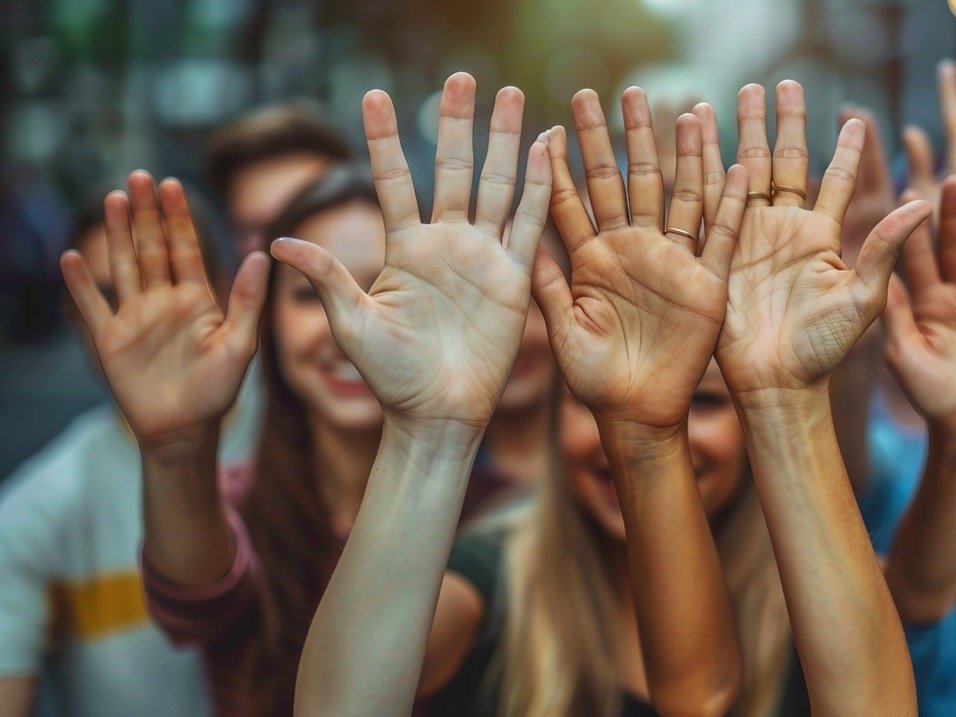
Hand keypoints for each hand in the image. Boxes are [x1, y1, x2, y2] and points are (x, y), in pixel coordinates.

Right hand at [60, 173, 268, 448]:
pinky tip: (72, 257)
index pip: (186, 248)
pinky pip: (92, 307)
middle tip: (139, 176)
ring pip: (123, 266)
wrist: (186, 429)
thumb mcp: (241, 343)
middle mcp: (164, 301)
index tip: (173, 184)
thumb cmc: (219, 390)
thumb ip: (248, 299)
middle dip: (145, 213)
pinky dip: (81, 284)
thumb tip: (261, 254)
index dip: (178, 217)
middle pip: (152, 248)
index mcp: (196, 299)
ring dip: (116, 234)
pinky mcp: (110, 340)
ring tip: (112, 199)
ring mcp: (135, 317)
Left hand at [270, 74, 550, 429]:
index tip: (373, 94)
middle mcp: (445, 243)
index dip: (384, 138)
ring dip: (505, 142)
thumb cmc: (391, 377)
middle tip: (463, 78)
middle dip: (458, 123)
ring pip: (497, 186)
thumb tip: (278, 243)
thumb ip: (328, 278)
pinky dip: (540, 186)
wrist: (437, 414)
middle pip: (455, 169)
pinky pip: (530, 223)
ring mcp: (482, 257)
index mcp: (405, 248)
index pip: (394, 179)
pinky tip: (548, 147)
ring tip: (512, 96)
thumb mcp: (352, 324)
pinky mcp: (514, 278)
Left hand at [532, 89, 747, 429]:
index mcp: (593, 260)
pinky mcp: (706, 285)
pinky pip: (723, 239)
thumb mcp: (560, 330)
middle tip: (614, 92)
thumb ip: (545, 283)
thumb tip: (515, 236)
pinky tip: (738, 168)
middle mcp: (632, 252)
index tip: (551, 123)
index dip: (562, 164)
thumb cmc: (592, 380)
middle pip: (627, 183)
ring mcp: (671, 264)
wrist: (638, 415)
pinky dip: (732, 207)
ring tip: (687, 110)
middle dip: (621, 138)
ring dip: (683, 156)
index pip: (573, 201)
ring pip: (679, 197)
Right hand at [695, 82, 932, 398]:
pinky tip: (697, 133)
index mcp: (821, 236)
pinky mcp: (718, 250)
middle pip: (785, 162)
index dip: (848, 150)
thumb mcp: (864, 298)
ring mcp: (749, 237)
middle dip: (782, 123)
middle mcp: (785, 230)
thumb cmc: (824, 351)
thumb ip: (886, 248)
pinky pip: (710, 200)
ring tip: (736, 94)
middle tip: (781, 83)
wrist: (775, 384)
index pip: (837, 180)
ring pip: (744, 171)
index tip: (857, 118)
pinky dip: (703, 165)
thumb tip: (924, 202)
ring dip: (739, 133)